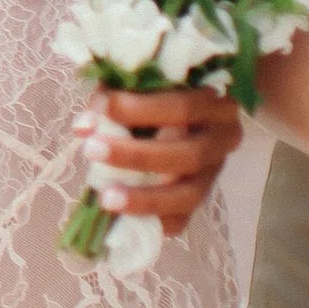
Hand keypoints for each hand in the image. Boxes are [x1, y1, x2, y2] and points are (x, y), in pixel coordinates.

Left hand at [77, 90, 245, 238]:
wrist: (172, 115)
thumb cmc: (151, 94)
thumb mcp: (137, 87)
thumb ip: (113, 101)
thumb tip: (84, 127)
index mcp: (215, 104)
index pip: (184, 108)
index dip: (141, 109)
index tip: (102, 107)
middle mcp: (223, 140)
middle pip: (188, 155)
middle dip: (137, 156)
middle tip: (91, 150)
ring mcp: (214, 173)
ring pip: (189, 194)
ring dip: (144, 198)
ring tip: (106, 198)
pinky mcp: (200, 199)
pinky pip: (182, 219)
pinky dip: (153, 220)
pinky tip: (123, 220)